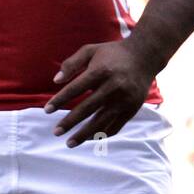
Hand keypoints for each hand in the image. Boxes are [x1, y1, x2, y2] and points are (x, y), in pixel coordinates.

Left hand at [45, 36, 160, 147]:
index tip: (47, 110)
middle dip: (69, 122)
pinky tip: (89, 138)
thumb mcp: (91, 51)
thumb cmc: (112, 54)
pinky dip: (101, 134)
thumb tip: (56, 81)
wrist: (146, 55)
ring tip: (69, 143)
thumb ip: (71, 63)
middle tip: (56, 132)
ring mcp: (124, 99)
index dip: (60, 100)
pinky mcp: (132, 109)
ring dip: (84, 135)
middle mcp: (113, 86)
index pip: (76, 88)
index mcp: (101, 70)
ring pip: (101, 122)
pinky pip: (115, 127)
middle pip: (87, 109)